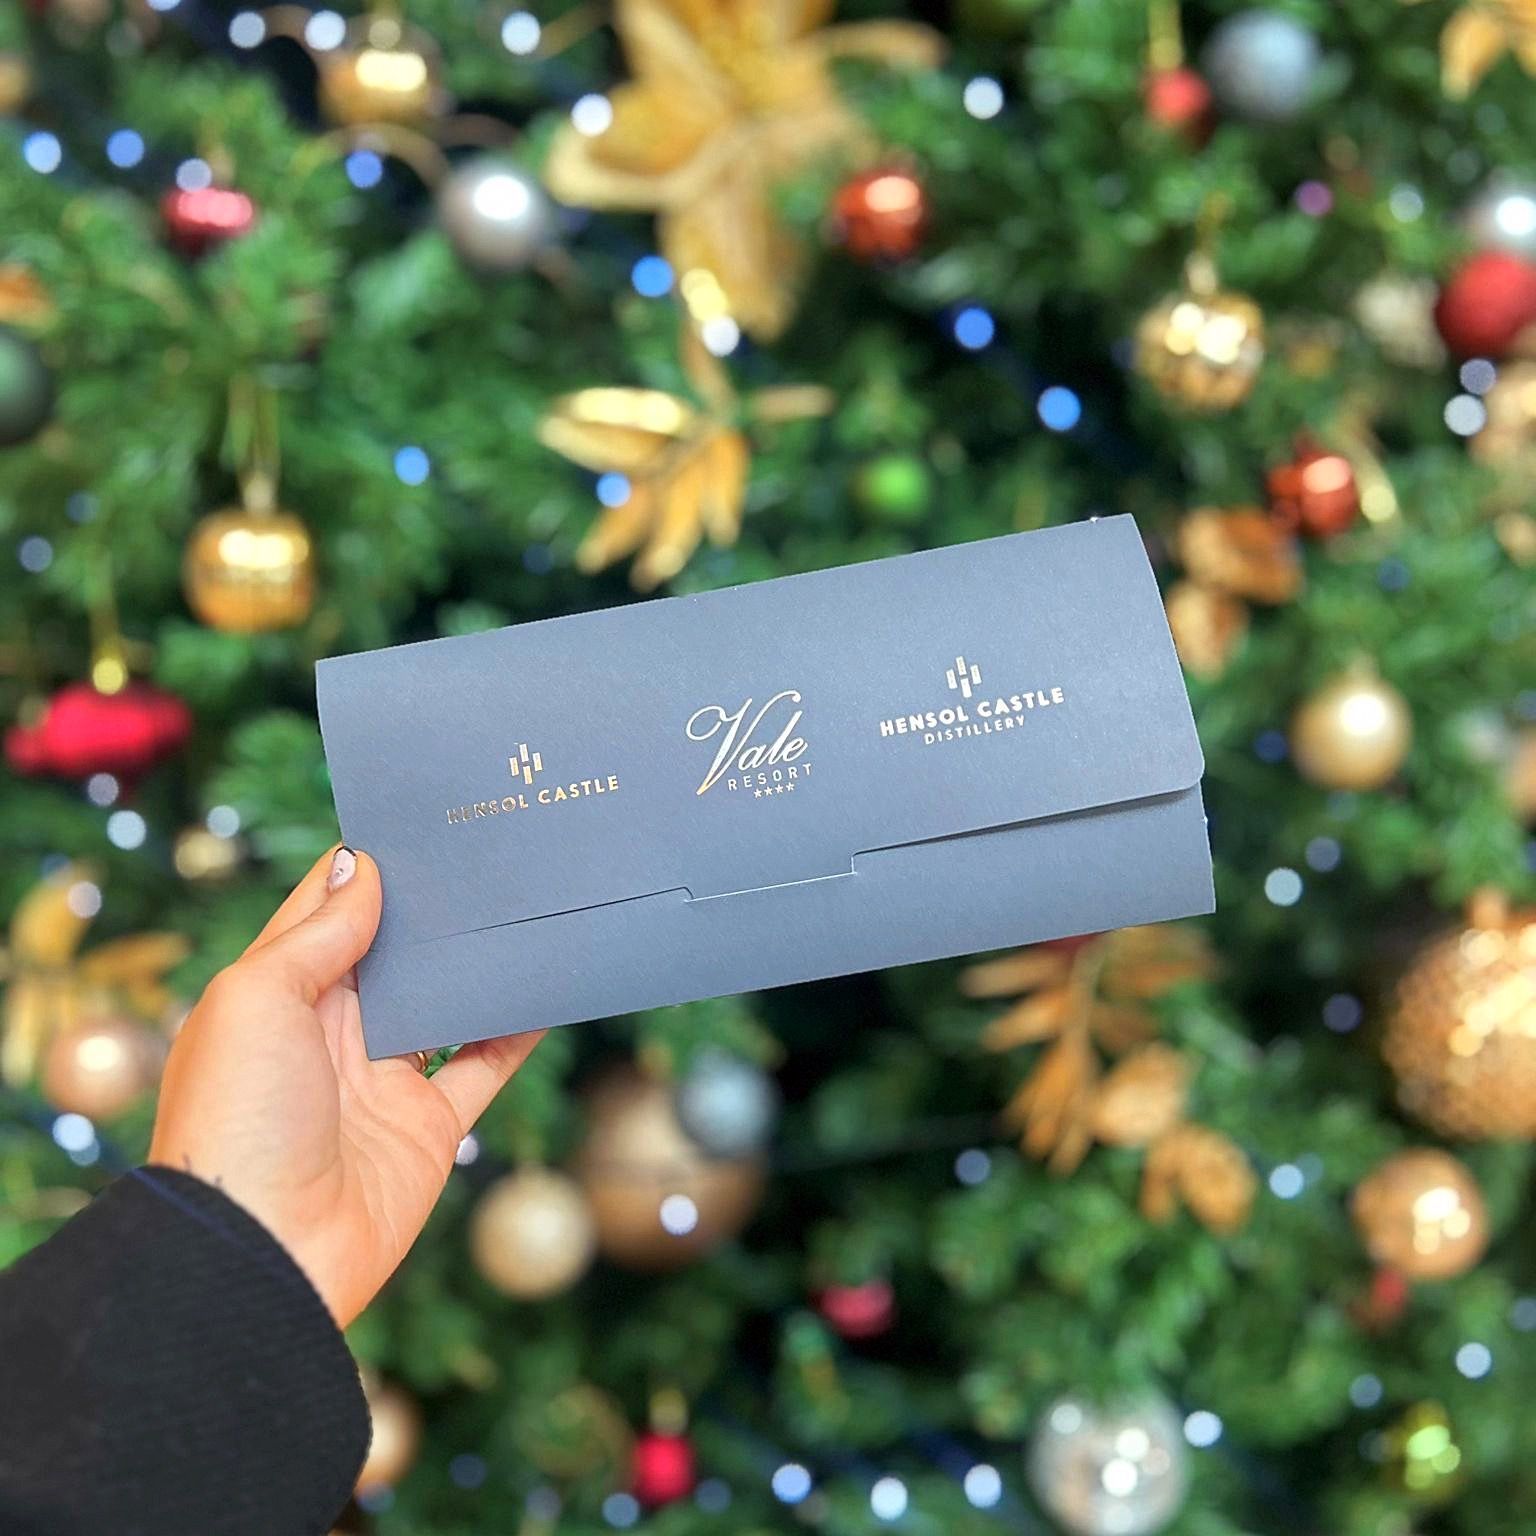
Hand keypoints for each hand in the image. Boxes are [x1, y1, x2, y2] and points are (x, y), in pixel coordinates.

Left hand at [150, 846, 541, 1326]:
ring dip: (478, 961)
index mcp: (276, 995)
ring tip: (524, 904)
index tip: (415, 819)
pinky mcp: (428, 1127)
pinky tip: (548, 986)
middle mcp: (331, 1033)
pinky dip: (518, 1029)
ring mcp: (383, 1080)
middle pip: (394, 954)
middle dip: (432, 908)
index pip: (324, 913)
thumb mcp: (257, 1001)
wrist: (262, 1257)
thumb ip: (317, 935)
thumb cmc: (237, 1120)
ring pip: (445, 1003)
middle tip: (487, 853)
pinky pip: (484, 1066)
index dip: (365, 867)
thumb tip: (363, 867)